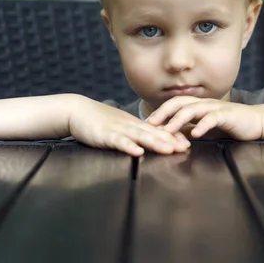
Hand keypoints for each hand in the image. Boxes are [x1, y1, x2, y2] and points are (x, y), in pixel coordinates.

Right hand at [69, 97, 190, 156]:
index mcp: (134, 124)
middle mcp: (129, 125)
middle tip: (186, 147)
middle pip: (153, 133)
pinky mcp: (104, 135)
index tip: (187, 143)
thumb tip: (147, 143)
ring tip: (169, 149)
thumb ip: (133, 134)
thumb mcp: (119, 126)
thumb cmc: (98, 121)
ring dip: (155, 143)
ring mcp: (117, 129)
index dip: (172, 136)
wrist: (76, 110)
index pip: (157, 130)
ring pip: (140, 136)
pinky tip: (137, 152)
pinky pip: (118, 141)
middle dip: (170, 140)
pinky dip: (128, 146)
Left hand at [145, 97, 262, 140]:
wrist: (254, 122)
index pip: (174, 105)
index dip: (159, 112)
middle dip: (163, 113)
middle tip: (150, 124)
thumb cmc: (228, 125)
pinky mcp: (227, 115)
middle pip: (179, 103)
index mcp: (197, 106)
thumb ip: (187, 129)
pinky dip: (203, 125)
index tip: (146, 123)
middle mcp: (203, 104)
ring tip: (168, 130)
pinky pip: (213, 118)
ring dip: (179, 119)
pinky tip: (195, 134)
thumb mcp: (203, 128)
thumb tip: (168, 135)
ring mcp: (215, 108)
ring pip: (193, 109)